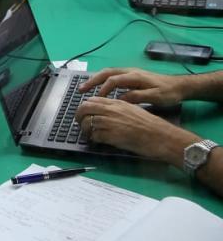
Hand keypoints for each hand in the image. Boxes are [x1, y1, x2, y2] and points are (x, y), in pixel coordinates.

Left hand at [76, 96, 195, 162]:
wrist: (162, 136)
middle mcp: (112, 110)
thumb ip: (117, 108)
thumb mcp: (132, 110)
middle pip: (85, 108)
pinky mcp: (112, 136)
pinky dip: (93, 138)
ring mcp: (111, 122)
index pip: (92, 100)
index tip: (84, 112)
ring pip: (87, 122)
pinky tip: (98, 140)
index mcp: (117, 103)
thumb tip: (104, 112)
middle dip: (78, 116)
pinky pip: (95, 136)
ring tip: (89, 134)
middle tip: (80, 123)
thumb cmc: (150, 125)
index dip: (85, 106)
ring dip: (85, 129)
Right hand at [78, 67, 185, 105]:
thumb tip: (119, 99)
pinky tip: (101, 88)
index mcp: (134, 76)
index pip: (113, 80)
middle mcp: (130, 72)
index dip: (103, 89)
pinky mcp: (132, 76)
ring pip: (108, 73)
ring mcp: (130, 73)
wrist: (180, 86)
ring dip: (96, 80)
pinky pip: (113, 76)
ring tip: (85, 88)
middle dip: (92, 81)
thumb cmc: (168, 93)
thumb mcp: (155, 97)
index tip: (97, 100)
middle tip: (80, 90)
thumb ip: (137, 96)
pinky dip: (103, 80)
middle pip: (106, 73)